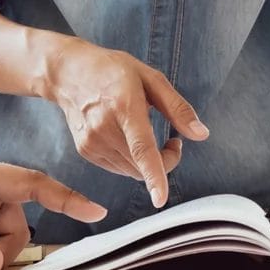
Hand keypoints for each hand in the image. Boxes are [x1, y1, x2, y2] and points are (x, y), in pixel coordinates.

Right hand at [35, 36, 209, 206]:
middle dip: (165, 162)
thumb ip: (178, 108)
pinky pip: (118, 168)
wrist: (68, 73)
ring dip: (147, 163)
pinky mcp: (86, 151)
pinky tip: (127, 138)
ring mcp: (92, 142)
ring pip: (131, 171)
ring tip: (148, 136)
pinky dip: (130, 161)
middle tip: (172, 141)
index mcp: (124, 107)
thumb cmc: (113, 71)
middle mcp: (105, 128)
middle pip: (142, 166)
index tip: (160, 199)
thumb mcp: (151, 78)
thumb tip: (201, 134)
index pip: (141, 148)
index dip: (154, 175)